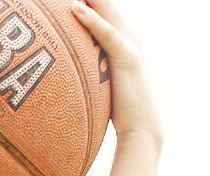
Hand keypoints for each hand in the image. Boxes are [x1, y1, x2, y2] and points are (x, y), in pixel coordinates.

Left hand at [70, 0, 163, 145]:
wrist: (143, 129)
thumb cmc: (122, 110)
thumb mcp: (105, 83)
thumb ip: (94, 70)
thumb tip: (73, 71)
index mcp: (125, 41)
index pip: (105, 13)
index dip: (89, 3)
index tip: (66, 1)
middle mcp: (131, 37)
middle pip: (106, 7)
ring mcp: (131, 46)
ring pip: (108, 13)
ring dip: (92, 0)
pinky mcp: (128, 59)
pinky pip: (107, 34)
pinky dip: (92, 20)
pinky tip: (76, 8)